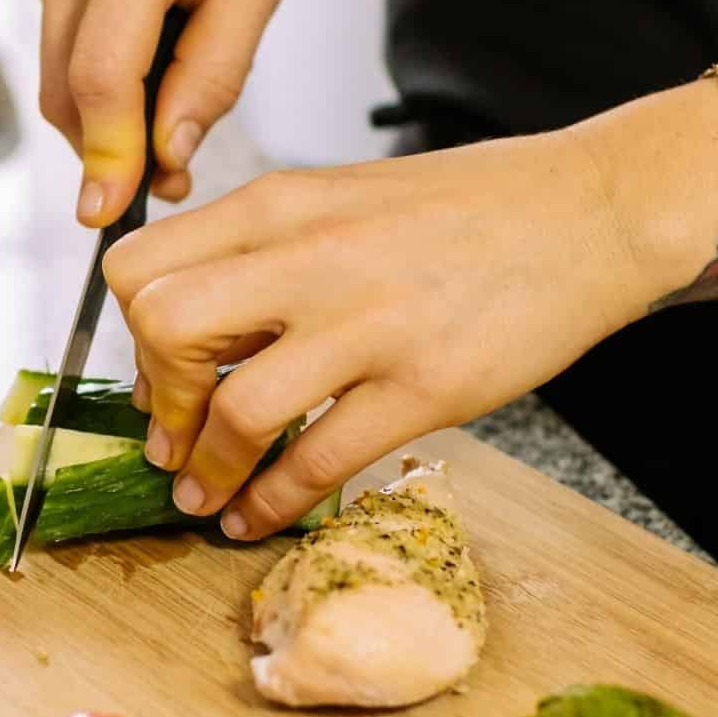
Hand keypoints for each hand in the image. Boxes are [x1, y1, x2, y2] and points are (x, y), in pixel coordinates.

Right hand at [15, 0, 296, 226]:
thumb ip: (215, 73)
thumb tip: (165, 158)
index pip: (100, 75)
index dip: (106, 154)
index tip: (108, 215)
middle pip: (65, 87)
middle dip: (111, 148)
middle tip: (171, 177)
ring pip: (55, 72)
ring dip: (107, 111)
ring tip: (174, 92)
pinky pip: (57, 38)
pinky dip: (97, 66)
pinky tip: (148, 35)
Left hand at [103, 130, 649, 537]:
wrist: (589, 211)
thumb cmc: (465, 210)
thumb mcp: (341, 199)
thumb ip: (265, 255)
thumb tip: (194, 335)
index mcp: (280, 204)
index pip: (141, 267)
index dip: (128, 332)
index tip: (156, 370)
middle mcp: (310, 256)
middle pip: (165, 328)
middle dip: (156, 398)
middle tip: (173, 435)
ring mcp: (369, 324)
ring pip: (236, 410)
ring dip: (206, 470)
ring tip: (203, 497)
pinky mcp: (425, 387)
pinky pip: (320, 460)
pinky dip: (273, 502)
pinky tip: (260, 517)